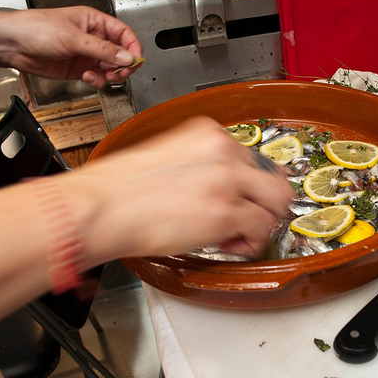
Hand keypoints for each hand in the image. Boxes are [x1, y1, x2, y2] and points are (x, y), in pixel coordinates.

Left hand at [0, 6, 141, 87]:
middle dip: (123, 65)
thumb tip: (127, 57)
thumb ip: (103, 49)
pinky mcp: (80, 70)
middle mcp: (94, 38)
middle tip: (120, 72)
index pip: (124, 34)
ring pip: (111, 69)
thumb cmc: (35, 28)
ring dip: (110, 75)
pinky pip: (98, 78)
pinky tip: (87, 77)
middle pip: (121, 54)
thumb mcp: (73, 38)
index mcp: (95, 22)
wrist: (13, 45)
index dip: (133, 47)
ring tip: (102, 75)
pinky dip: (97, 81)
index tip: (135, 60)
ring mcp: (87, 55)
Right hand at [64, 116, 294, 260]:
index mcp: (208, 133)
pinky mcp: (225, 211)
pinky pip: (261, 230)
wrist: (100, 207)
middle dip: (266, 203)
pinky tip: (227, 244)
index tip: (242, 198)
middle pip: (276, 178)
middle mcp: (224, 151)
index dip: (250, 185)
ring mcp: (227, 180)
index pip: (254, 158)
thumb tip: (225, 186)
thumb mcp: (169, 158)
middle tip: (251, 218)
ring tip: (235, 234)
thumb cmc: (122, 189)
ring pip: (276, 203)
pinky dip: (250, 243)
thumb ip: (202, 165)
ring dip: (260, 224)